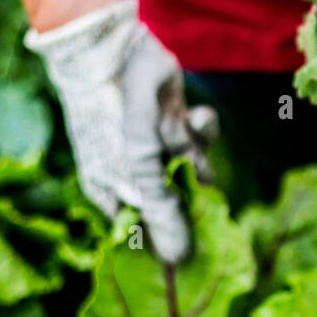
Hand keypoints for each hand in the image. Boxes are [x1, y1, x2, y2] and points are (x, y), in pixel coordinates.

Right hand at [25, 0, 217, 262]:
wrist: (112, 55)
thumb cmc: (115, 117)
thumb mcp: (139, 169)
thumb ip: (163, 212)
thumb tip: (178, 261)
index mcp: (115, 192)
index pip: (149, 229)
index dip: (174, 231)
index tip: (200, 233)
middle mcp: (136, 174)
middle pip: (180, 199)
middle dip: (195, 188)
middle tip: (203, 179)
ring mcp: (157, 147)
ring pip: (195, 166)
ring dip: (198, 152)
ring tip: (184, 128)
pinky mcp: (175, 121)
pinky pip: (201, 137)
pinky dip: (203, 127)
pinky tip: (193, 114)